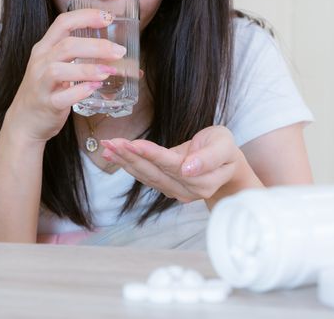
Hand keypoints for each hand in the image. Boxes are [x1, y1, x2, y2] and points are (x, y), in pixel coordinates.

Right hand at [4, 9, 126, 142]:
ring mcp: (41, 84)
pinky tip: (94, 88)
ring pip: (59, 70)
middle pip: (67, 46)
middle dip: (96, 46)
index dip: (86, 17)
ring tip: (109, 71)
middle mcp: (40, 63)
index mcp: (44, 48)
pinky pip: (62, 97)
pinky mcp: (46, 104)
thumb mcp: (56, 66)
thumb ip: (79, 57)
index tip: (108, 18)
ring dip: (88, 69)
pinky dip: (80, 92)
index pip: (63, 23)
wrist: (25, 121)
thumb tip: (118, 57)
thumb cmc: (47, 91)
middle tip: (119, 51)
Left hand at [100, 126, 262, 205]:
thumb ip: (210, 157)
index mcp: (202, 181)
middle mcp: (186, 191)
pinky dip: (127, 163)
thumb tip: (188, 169)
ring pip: (146, 174)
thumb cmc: (225, 150)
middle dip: (131, 156)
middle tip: (112, 142)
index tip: (134, 144)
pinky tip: (112, 154)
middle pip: (154, 172)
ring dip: (124, 160)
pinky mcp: (165, 186)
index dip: (152, 155)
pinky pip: (144, 175)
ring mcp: (174, 191)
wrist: (226, 163)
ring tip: (108, 145)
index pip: (172, 166)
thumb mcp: (225, 145)